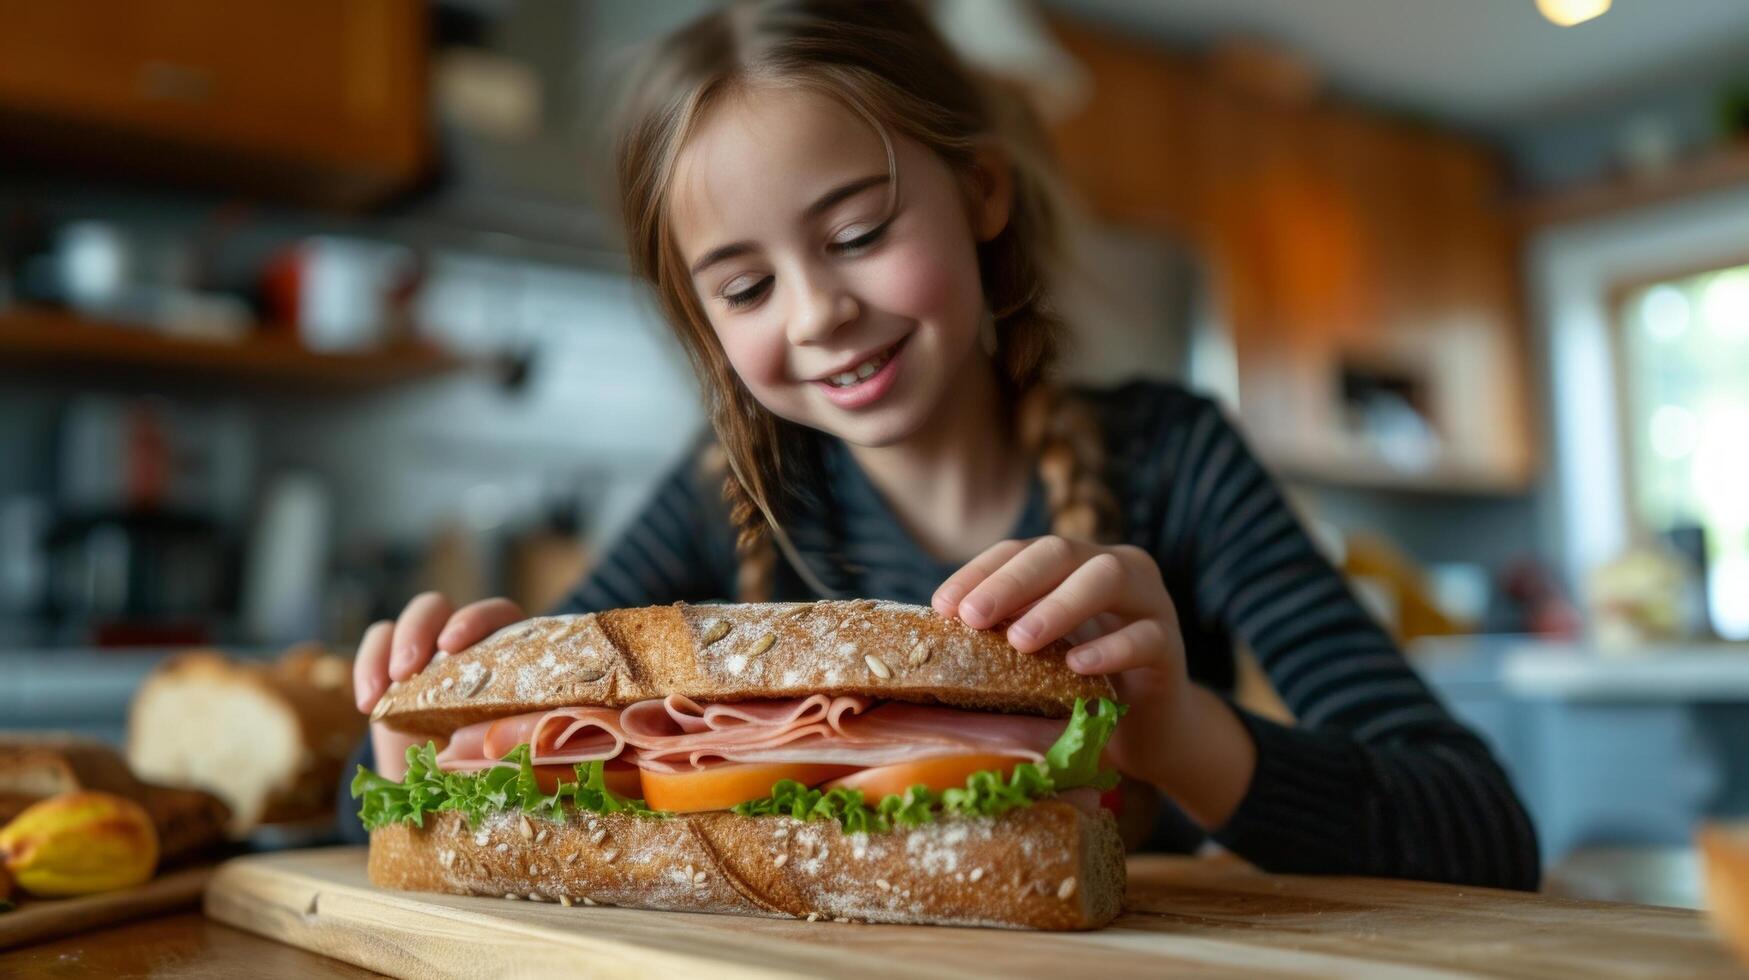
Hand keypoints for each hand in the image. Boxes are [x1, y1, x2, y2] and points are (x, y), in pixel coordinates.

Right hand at [353, 591, 524, 778]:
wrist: (441, 785)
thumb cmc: (484, 767)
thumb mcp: (501, 756)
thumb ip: (503, 741)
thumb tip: (490, 738)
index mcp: (509, 652)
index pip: (498, 615)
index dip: (475, 621)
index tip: (449, 646)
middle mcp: (471, 640)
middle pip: (444, 610)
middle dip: (420, 631)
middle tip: (406, 669)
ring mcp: (431, 646)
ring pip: (411, 619)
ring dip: (393, 646)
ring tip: (381, 692)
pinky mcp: (395, 660)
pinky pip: (378, 641)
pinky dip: (367, 667)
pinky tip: (367, 704)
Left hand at [930, 536, 1189, 784]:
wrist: (1148, 732)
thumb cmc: (1079, 689)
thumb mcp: (1037, 657)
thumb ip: (1004, 634)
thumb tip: (938, 632)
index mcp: (1076, 563)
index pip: (1022, 550)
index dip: (980, 571)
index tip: (942, 606)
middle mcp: (1116, 568)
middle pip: (1062, 552)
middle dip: (1012, 582)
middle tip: (972, 618)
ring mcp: (1150, 603)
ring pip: (1109, 578)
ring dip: (1059, 606)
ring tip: (1020, 640)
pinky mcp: (1171, 648)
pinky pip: (1144, 637)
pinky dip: (1108, 649)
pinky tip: (1077, 666)